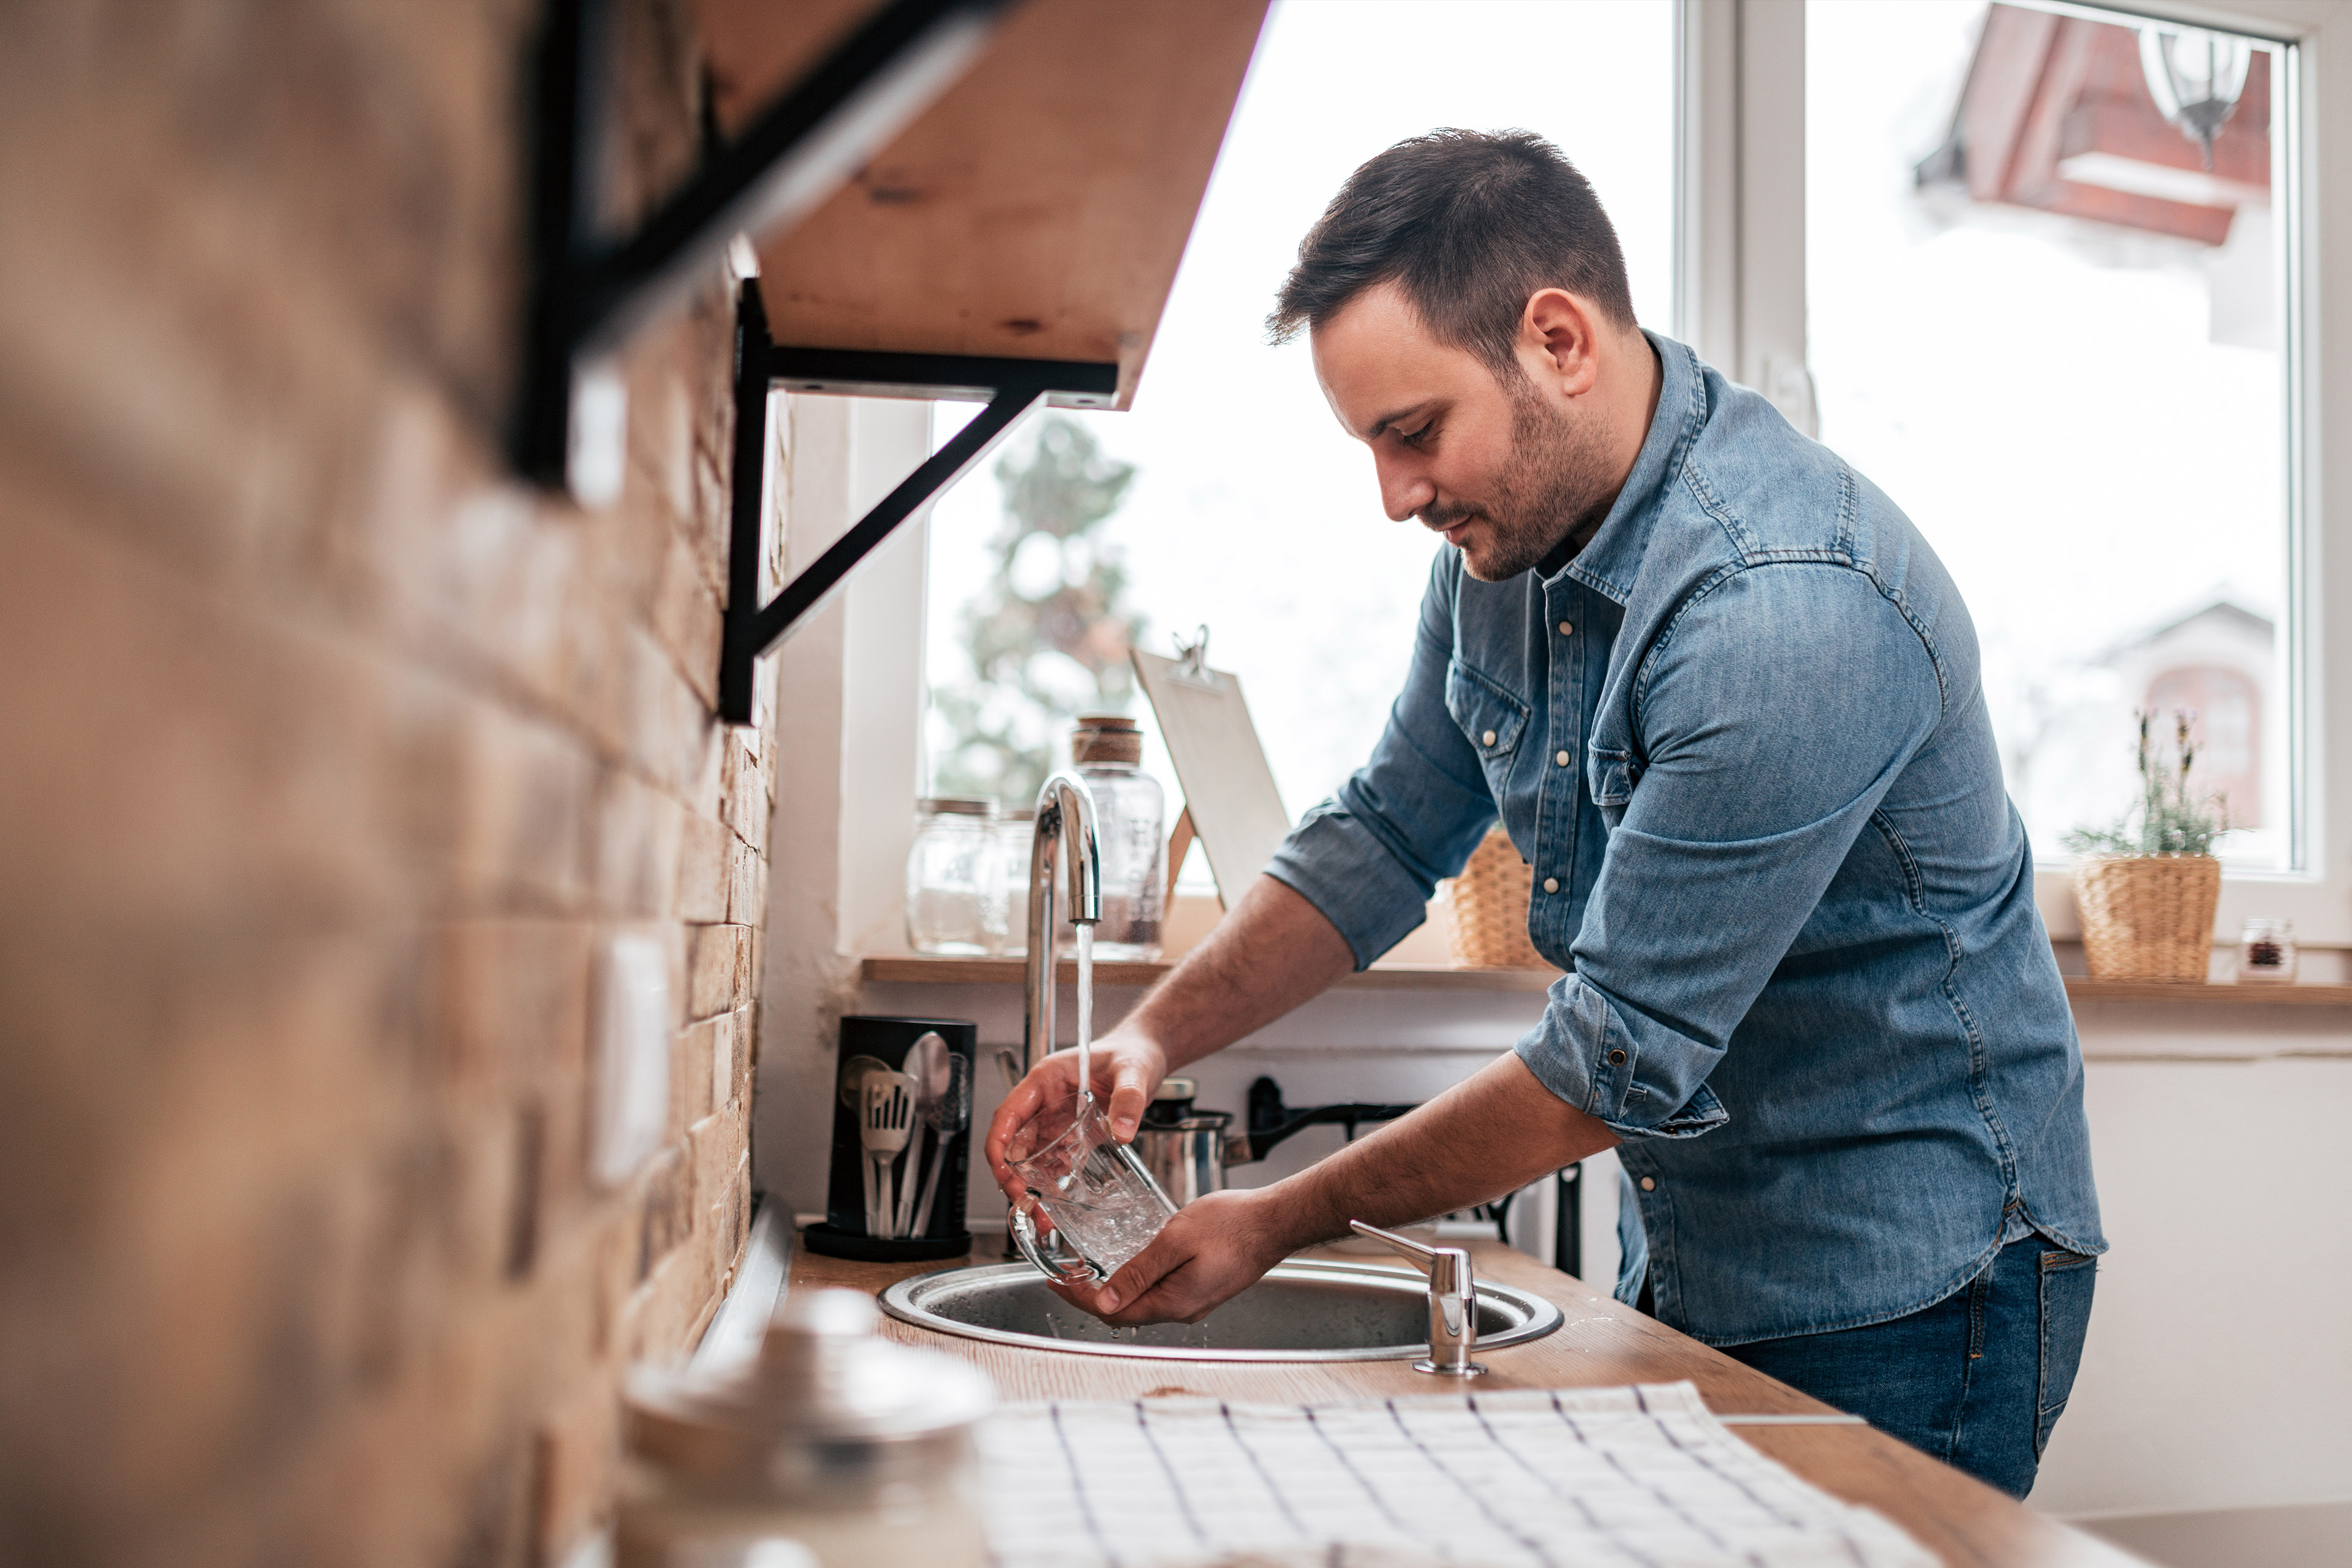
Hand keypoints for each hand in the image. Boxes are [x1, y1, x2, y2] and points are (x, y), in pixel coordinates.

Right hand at [984, 1024, 1168, 1208]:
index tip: (1001, 1169)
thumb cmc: (1133, 1053)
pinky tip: (1056, 1206)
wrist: (1148, 1056)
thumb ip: (1128, 1099)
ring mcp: (1056, 1119)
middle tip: (1025, 1202)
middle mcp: (1045, 1100)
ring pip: (1032, 1157)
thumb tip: (1122, 1131)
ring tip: (1041, 1215)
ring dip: (1031, 1186)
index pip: (1009, 1112)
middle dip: (1014, 1175)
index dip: (999, 1142)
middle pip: (1016, 1141)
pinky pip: (1053, 1162)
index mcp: (1047, 1079)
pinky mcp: (1070, 1134)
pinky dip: (1051, 1185)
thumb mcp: (1133, 1072)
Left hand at [1048, 1188, 1295, 1324]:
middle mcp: (1183, 1311)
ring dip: (1113, 1292)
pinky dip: (1136, 1285)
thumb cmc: (1232, 1225)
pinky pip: (1160, 1296)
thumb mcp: (1176, 1240)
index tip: (1054, 1283)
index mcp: (1173, 1302)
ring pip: (1143, 1306)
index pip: (1113, 1313)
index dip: (1078, 1299)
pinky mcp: (1203, 1290)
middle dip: (1090, 1297)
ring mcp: (1195, 1302)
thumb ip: (1139, 1271)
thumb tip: (1105, 1301)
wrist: (1275, 1222)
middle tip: (1065, 1276)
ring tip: (1089, 1270)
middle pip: (1125, 1314)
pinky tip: (1129, 1267)